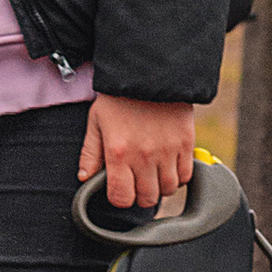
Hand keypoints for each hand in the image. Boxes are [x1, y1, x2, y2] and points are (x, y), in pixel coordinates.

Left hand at [80, 91, 195, 215]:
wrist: (149, 72)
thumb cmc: (119, 97)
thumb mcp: (96, 120)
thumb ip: (90, 152)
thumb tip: (85, 178)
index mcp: (119, 152)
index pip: (121, 197)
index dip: (119, 198)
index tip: (119, 189)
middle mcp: (144, 156)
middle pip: (147, 199)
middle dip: (139, 195)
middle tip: (136, 183)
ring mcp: (167, 151)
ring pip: (168, 190)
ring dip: (159, 187)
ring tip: (152, 173)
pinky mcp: (186, 144)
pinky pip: (186, 176)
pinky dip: (178, 176)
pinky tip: (168, 165)